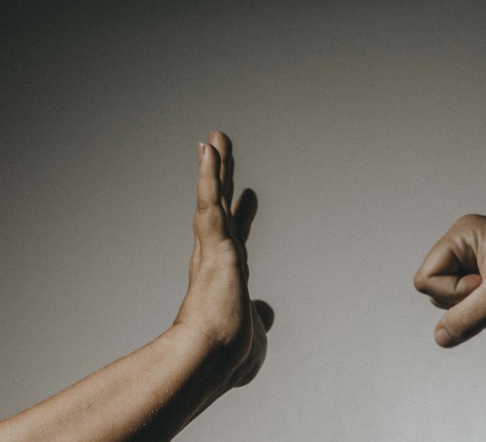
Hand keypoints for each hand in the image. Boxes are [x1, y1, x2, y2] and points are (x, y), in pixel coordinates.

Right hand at [174, 131, 273, 386]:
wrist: (213, 359)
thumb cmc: (229, 355)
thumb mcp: (253, 331)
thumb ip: (258, 317)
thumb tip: (264, 312)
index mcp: (226, 275)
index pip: (235, 236)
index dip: (241, 214)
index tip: (249, 194)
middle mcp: (215, 257)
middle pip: (220, 207)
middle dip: (222, 178)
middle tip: (219, 149)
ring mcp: (212, 248)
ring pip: (213, 197)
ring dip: (214, 166)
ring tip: (214, 138)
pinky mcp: (213, 241)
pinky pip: (210, 199)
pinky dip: (209, 174)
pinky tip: (209, 149)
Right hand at [414, 215, 485, 347]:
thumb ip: (466, 319)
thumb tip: (440, 337)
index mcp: (463, 235)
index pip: (426, 278)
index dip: (453, 293)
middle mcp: (468, 243)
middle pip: (437, 289)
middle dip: (468, 300)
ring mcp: (481, 257)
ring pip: (457, 298)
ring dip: (481, 306)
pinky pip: (476, 300)